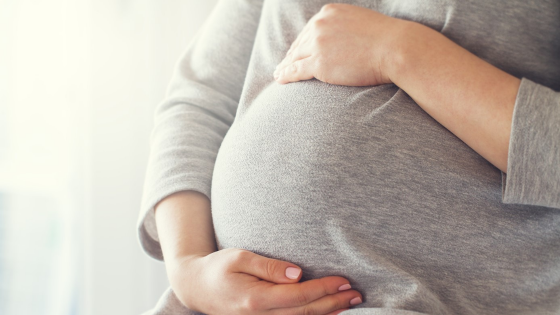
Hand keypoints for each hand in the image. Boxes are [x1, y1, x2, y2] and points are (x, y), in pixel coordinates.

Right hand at [168, 248, 362, 314]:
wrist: (196, 288)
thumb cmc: (218, 267)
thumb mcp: (239, 257)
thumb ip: (268, 267)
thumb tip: (297, 273)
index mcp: (255, 300)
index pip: (299, 297)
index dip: (324, 289)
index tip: (344, 280)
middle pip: (305, 314)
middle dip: (334, 303)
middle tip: (357, 294)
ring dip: (328, 314)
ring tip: (350, 303)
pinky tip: (329, 314)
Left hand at [273, 3, 405, 85]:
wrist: (395, 48)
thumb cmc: (386, 39)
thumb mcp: (361, 23)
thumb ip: (345, 27)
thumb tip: (341, 39)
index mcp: (328, 13)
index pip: (309, 30)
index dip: (301, 43)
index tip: (295, 52)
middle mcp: (319, 25)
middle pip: (300, 43)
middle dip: (291, 55)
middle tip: (283, 65)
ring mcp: (318, 44)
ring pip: (295, 57)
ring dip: (284, 66)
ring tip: (279, 74)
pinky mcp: (319, 63)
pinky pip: (296, 70)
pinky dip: (285, 75)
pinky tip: (280, 79)